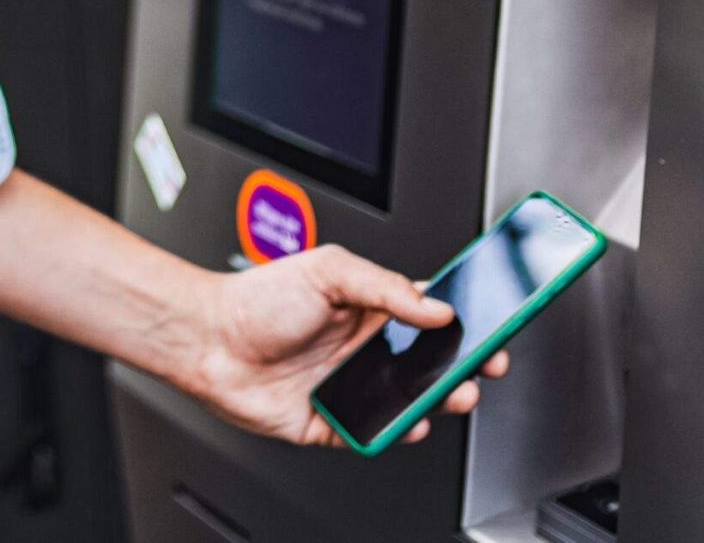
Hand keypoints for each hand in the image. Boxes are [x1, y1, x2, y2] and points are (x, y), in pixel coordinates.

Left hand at [181, 245, 506, 447]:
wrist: (209, 339)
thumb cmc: (258, 299)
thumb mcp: (329, 271)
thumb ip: (386, 287)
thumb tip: (436, 306)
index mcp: (368, 307)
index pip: (430, 314)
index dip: (464, 322)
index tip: (494, 325)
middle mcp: (363, 347)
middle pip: (429, 362)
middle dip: (464, 366)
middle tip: (485, 366)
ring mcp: (351, 384)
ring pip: (410, 401)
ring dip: (439, 401)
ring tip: (457, 394)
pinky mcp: (333, 421)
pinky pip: (375, 433)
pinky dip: (397, 432)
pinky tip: (411, 422)